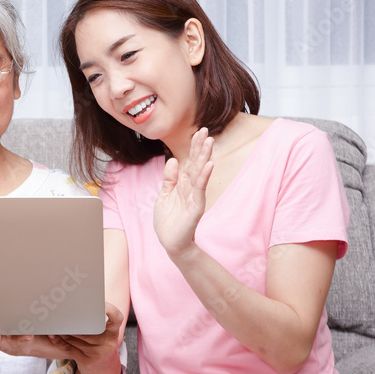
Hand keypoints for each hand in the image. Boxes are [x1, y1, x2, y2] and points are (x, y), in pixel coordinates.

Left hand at [0, 303, 123, 364]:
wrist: (87, 345)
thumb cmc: (92, 331)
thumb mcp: (103, 324)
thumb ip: (105, 317)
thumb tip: (103, 310)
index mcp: (39, 340)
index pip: (20, 340)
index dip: (7, 338)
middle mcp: (22, 340)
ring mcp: (13, 337)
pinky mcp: (10, 332)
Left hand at [51, 303, 123, 373]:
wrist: (102, 371)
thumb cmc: (101, 345)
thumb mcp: (105, 334)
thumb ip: (97, 321)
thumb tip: (79, 301)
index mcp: (113, 332)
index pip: (117, 318)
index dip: (111, 310)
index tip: (102, 303)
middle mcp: (108, 343)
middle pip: (87, 327)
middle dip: (74, 320)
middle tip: (64, 310)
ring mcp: (97, 353)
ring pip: (75, 337)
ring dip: (63, 329)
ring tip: (56, 322)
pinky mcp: (86, 361)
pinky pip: (69, 348)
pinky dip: (58, 341)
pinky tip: (52, 335)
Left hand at [153, 128, 213, 259]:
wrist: (170, 242)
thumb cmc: (168, 221)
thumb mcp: (164, 195)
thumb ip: (169, 179)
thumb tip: (172, 160)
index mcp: (183, 185)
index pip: (190, 162)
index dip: (194, 148)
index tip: (198, 132)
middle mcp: (191, 188)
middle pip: (196, 164)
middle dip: (201, 147)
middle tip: (206, 131)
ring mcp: (195, 197)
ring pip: (200, 173)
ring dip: (205, 157)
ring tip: (210, 142)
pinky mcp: (196, 207)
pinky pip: (200, 189)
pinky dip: (204, 176)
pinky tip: (209, 164)